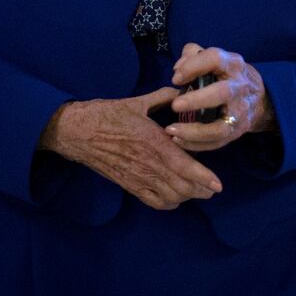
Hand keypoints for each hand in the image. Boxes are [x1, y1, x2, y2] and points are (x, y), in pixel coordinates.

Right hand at [40, 88, 221, 209]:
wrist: (77, 132)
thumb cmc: (106, 115)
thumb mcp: (136, 102)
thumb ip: (162, 97)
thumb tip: (182, 92)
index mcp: (152, 141)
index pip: (183, 165)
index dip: (202, 177)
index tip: (218, 184)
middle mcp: (147, 163)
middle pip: (181, 186)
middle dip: (200, 190)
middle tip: (212, 187)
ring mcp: (137, 177)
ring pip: (170, 197)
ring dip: (186, 196)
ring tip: (197, 190)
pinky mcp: (128, 185)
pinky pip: (154, 202)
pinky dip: (169, 203)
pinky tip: (175, 197)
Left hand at [165, 43, 275, 152]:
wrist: (259, 98)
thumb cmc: (228, 75)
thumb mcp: (216, 59)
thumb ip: (193, 55)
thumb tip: (178, 68)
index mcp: (232, 64)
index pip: (215, 59)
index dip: (193, 66)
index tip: (175, 79)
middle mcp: (239, 87)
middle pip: (222, 93)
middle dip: (197, 100)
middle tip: (175, 106)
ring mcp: (240, 112)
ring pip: (220, 127)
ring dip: (194, 131)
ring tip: (172, 130)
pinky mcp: (237, 131)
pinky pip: (217, 142)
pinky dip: (196, 144)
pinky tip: (179, 140)